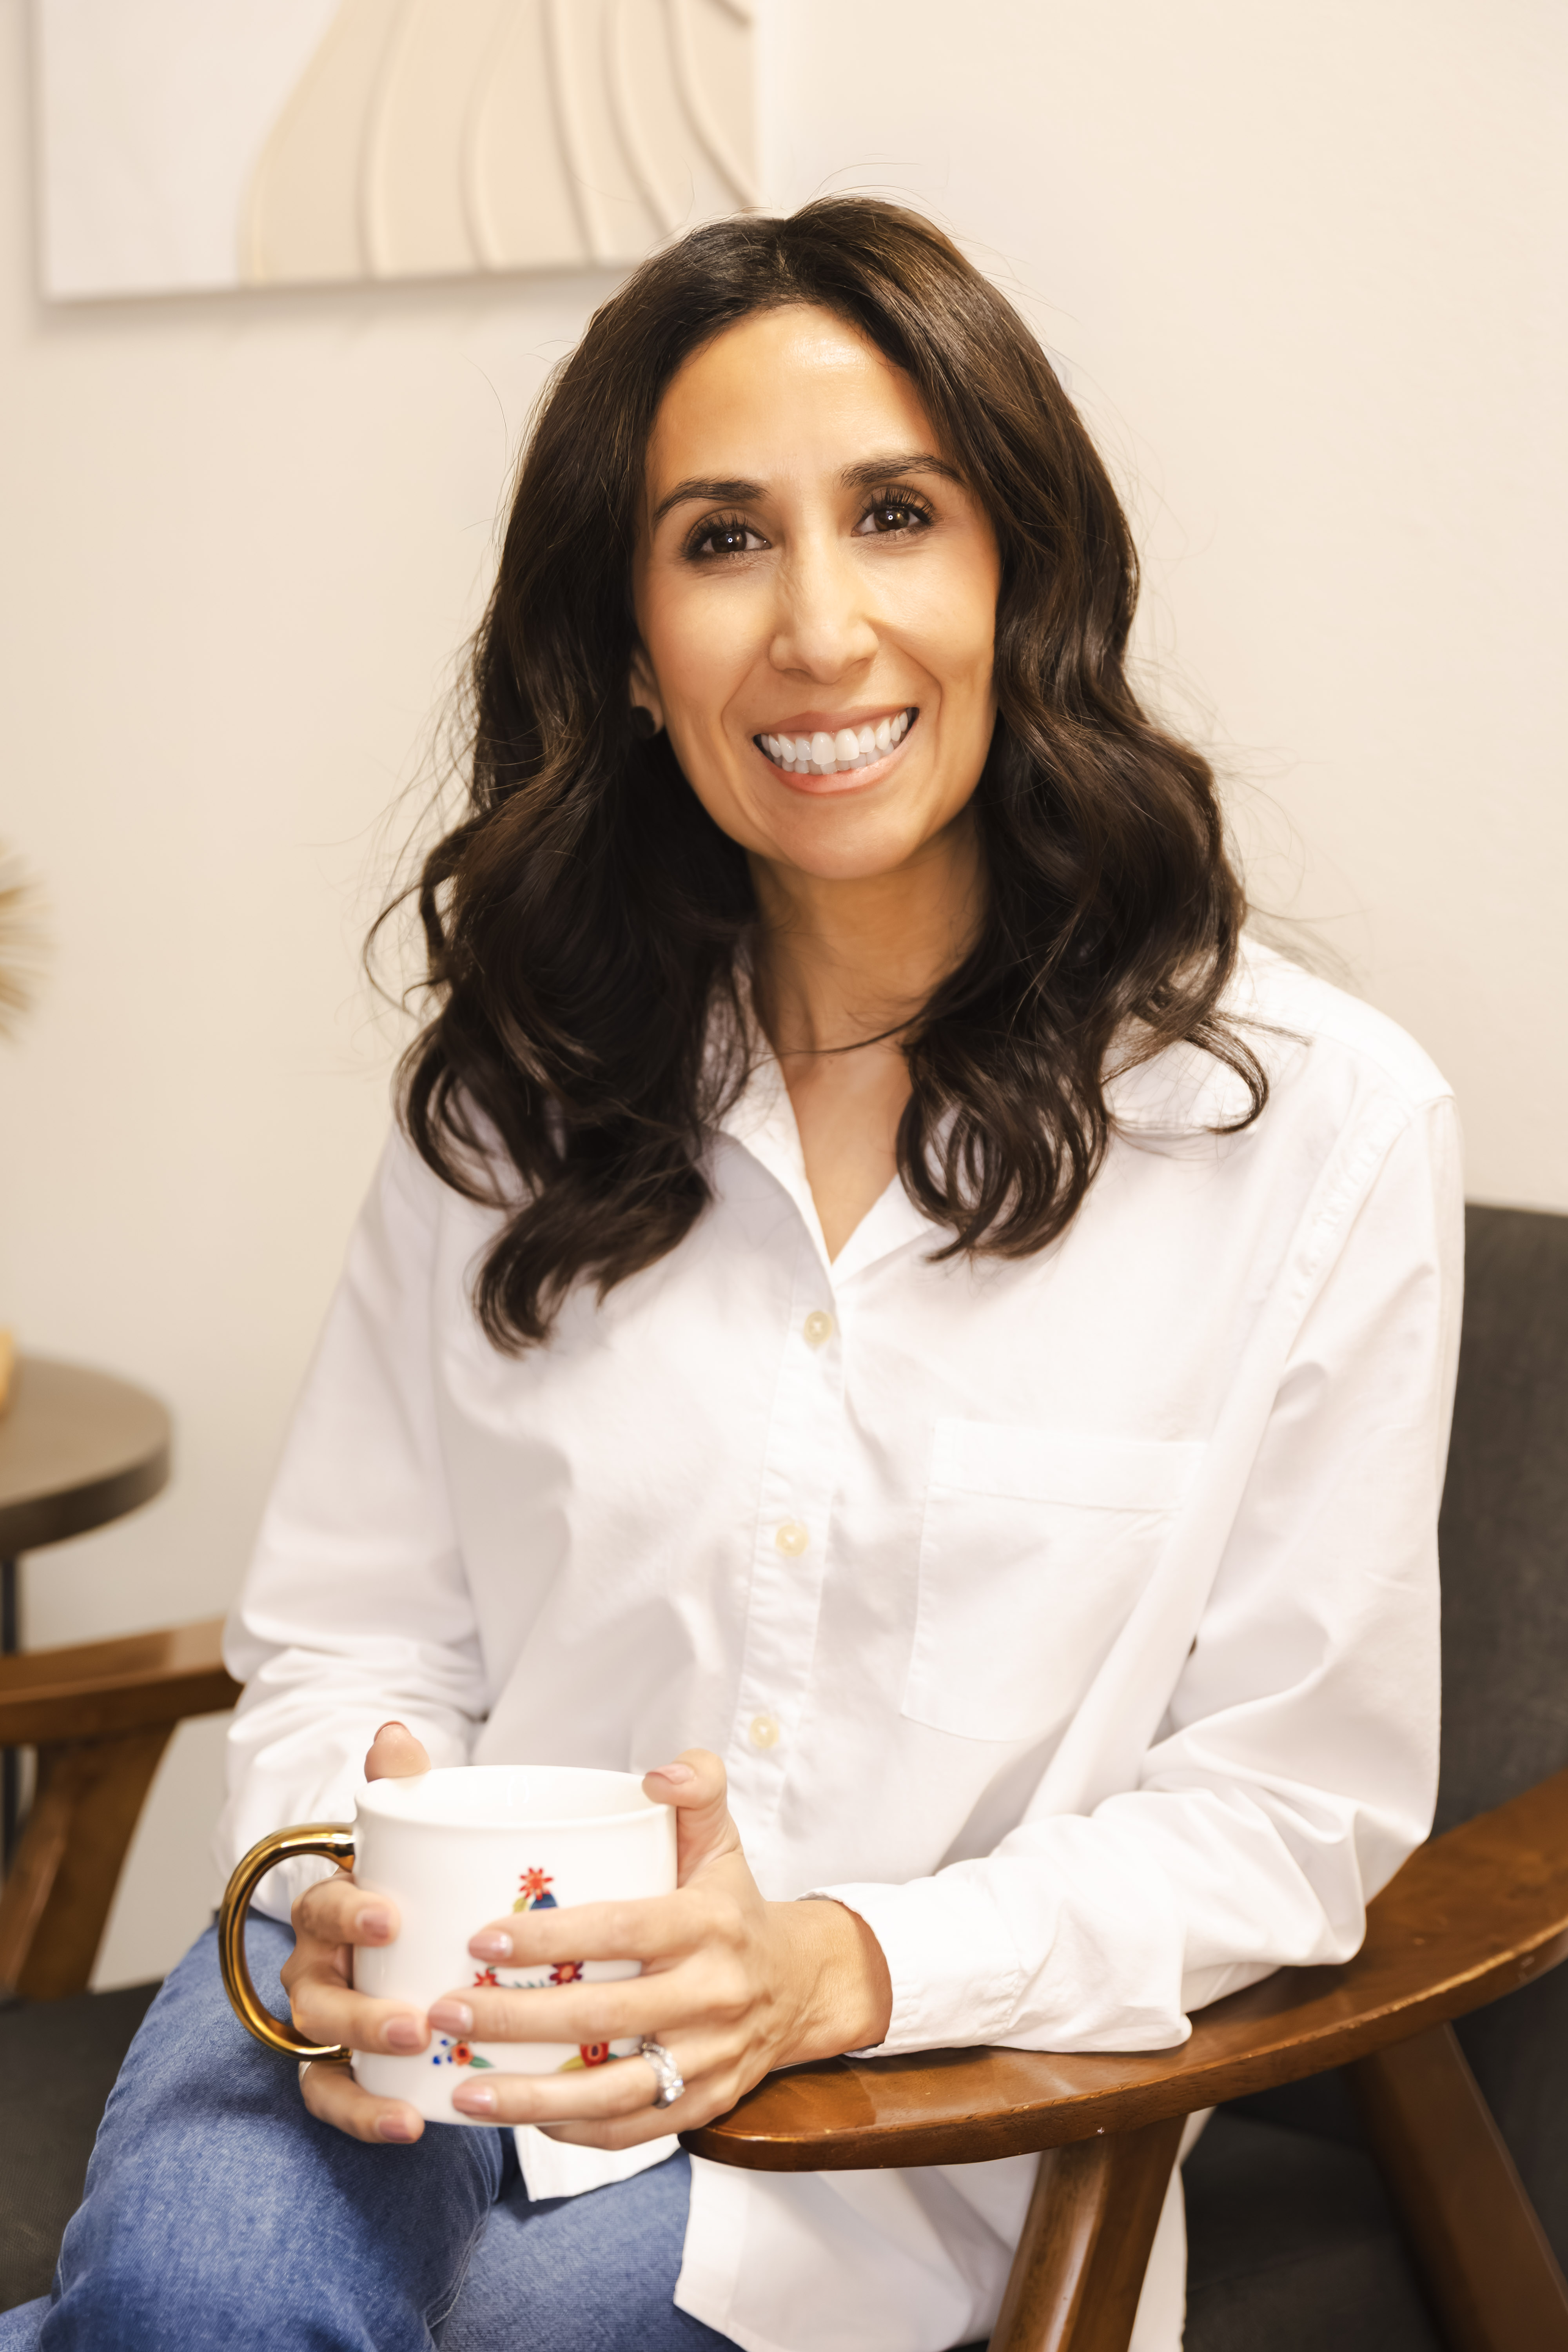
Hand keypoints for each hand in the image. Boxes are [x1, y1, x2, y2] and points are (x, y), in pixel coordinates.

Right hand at [284, 1721, 434, 2144]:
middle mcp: (316, 1967)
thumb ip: (402, 1788)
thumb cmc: (410, 1881)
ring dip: (362, 2070)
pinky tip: (412, 2124)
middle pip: (316, 1995)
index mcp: (331, 1909)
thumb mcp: (411, 1836)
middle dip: (359, 2011)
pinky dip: (365, 2114)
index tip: (390, 1917)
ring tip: (415, 2084)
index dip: (350, 1912)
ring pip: (321, 2052)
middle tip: (413, 2020)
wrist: (402, 1929)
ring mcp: (325, 2022)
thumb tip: (394, 1733)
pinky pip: (337, 2096)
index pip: (323, 1907)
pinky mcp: (343, 2066)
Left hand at [426, 1749, 892, 2147]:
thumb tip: (656, 1773)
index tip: (481, 1939)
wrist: (801, 1985)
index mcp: (710, 1923)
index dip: (551, 1938)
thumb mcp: (721, 1838)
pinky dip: (575, 2132)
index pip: (622, 1929)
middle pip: (605, 2015)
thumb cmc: (732, 1904)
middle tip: (444, 2010)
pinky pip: (634, 2129)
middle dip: (516, 2018)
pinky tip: (519, 2121)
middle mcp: (713, 1993)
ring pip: (614, 2090)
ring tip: (462, 2090)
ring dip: (532, 2097)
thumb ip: (697, 1786)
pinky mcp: (706, 2103)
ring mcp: (711, 2057)